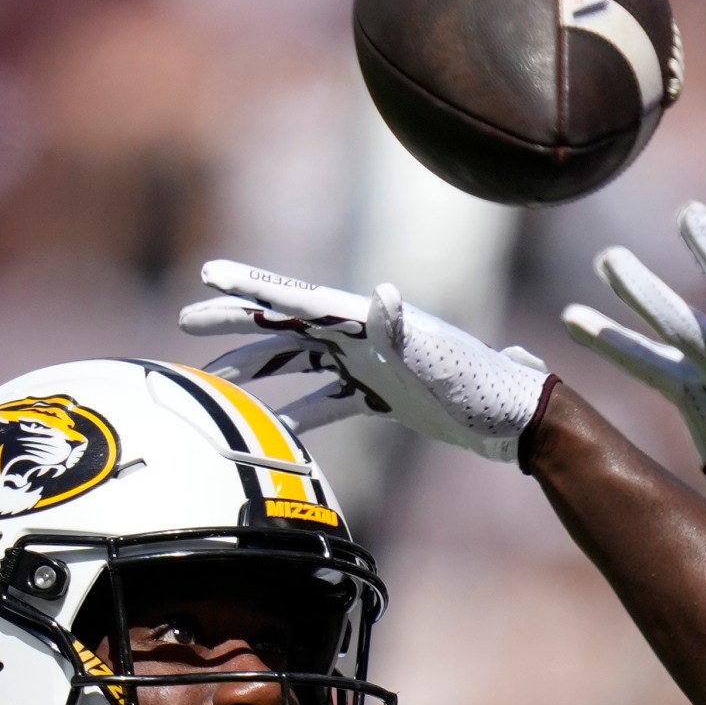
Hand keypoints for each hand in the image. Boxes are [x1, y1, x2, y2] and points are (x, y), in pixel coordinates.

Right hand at [179, 263, 556, 462]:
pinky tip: (274, 429)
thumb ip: (403, 329)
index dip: (253, 288)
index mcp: (369, 320)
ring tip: (213, 380)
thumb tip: (379, 295)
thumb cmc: (482, 384)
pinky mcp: (384, 396)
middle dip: (238, 323)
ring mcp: (372, 365)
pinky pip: (330, 402)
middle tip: (188, 323)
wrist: (517, 419)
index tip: (208, 275)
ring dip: (259, 370)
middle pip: (287, 326)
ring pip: (300, 364)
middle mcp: (366, 334)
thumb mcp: (438, 356)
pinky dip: (300, 413)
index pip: (299, 299)